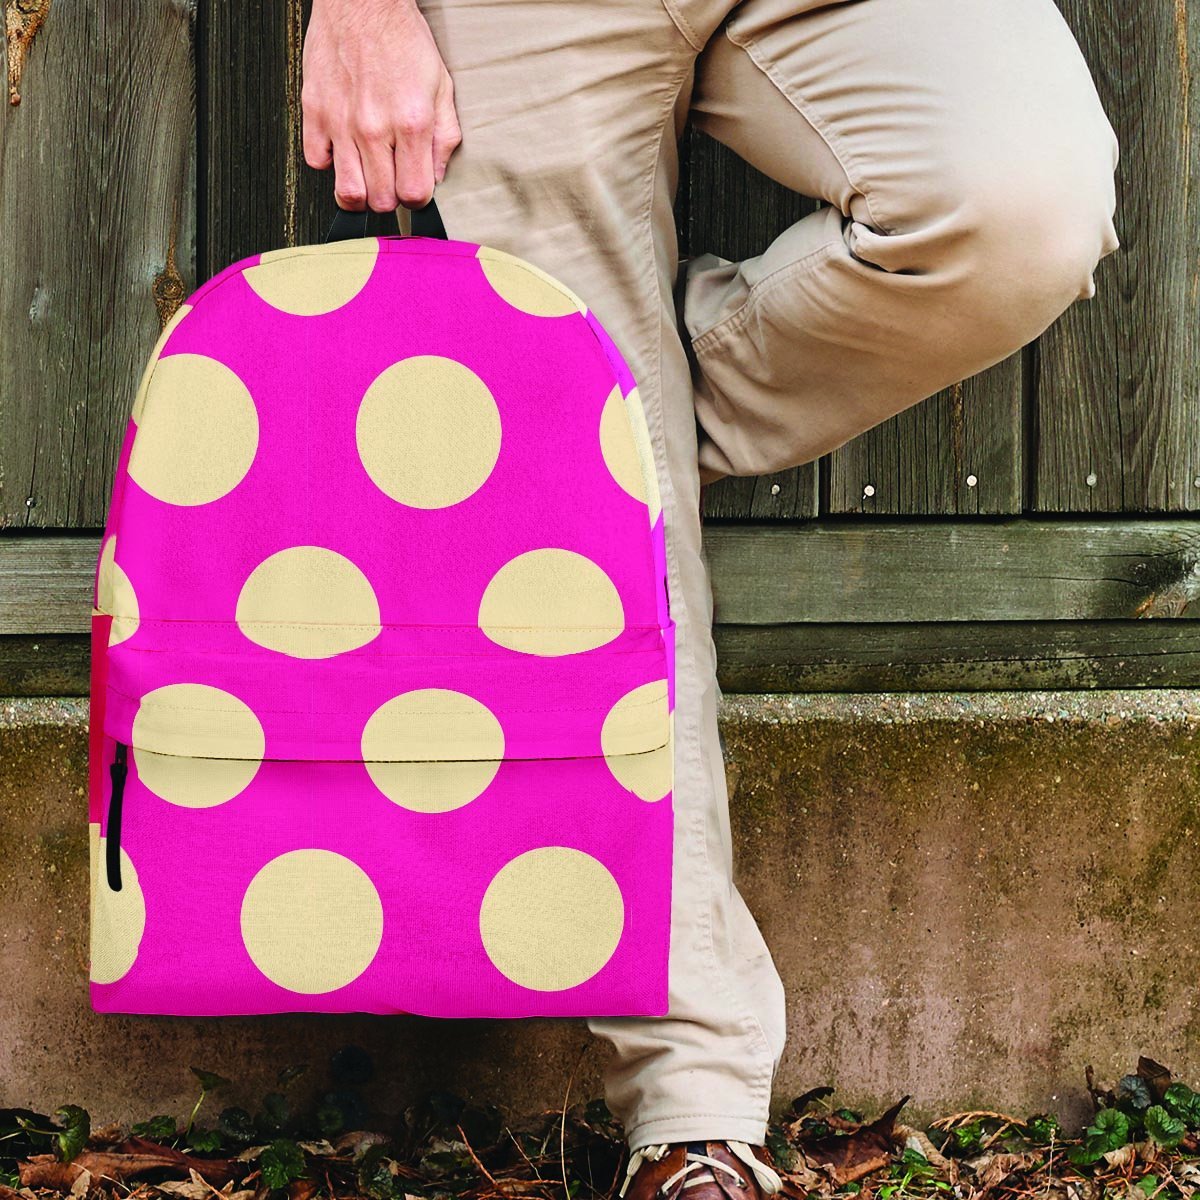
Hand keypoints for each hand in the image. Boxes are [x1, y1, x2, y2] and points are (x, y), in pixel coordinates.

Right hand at [302, 0, 461, 211]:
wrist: (362, 1)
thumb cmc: (401, 39)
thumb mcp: (441, 87)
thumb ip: (444, 137)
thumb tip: (437, 175)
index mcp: (411, 123)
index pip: (414, 194)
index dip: (417, 199)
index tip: (415, 189)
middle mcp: (374, 127)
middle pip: (381, 200)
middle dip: (390, 198)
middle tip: (391, 179)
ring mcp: (341, 122)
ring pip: (348, 192)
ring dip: (360, 192)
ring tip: (367, 177)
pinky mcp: (314, 111)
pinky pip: (316, 162)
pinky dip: (329, 163)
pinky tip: (343, 150)